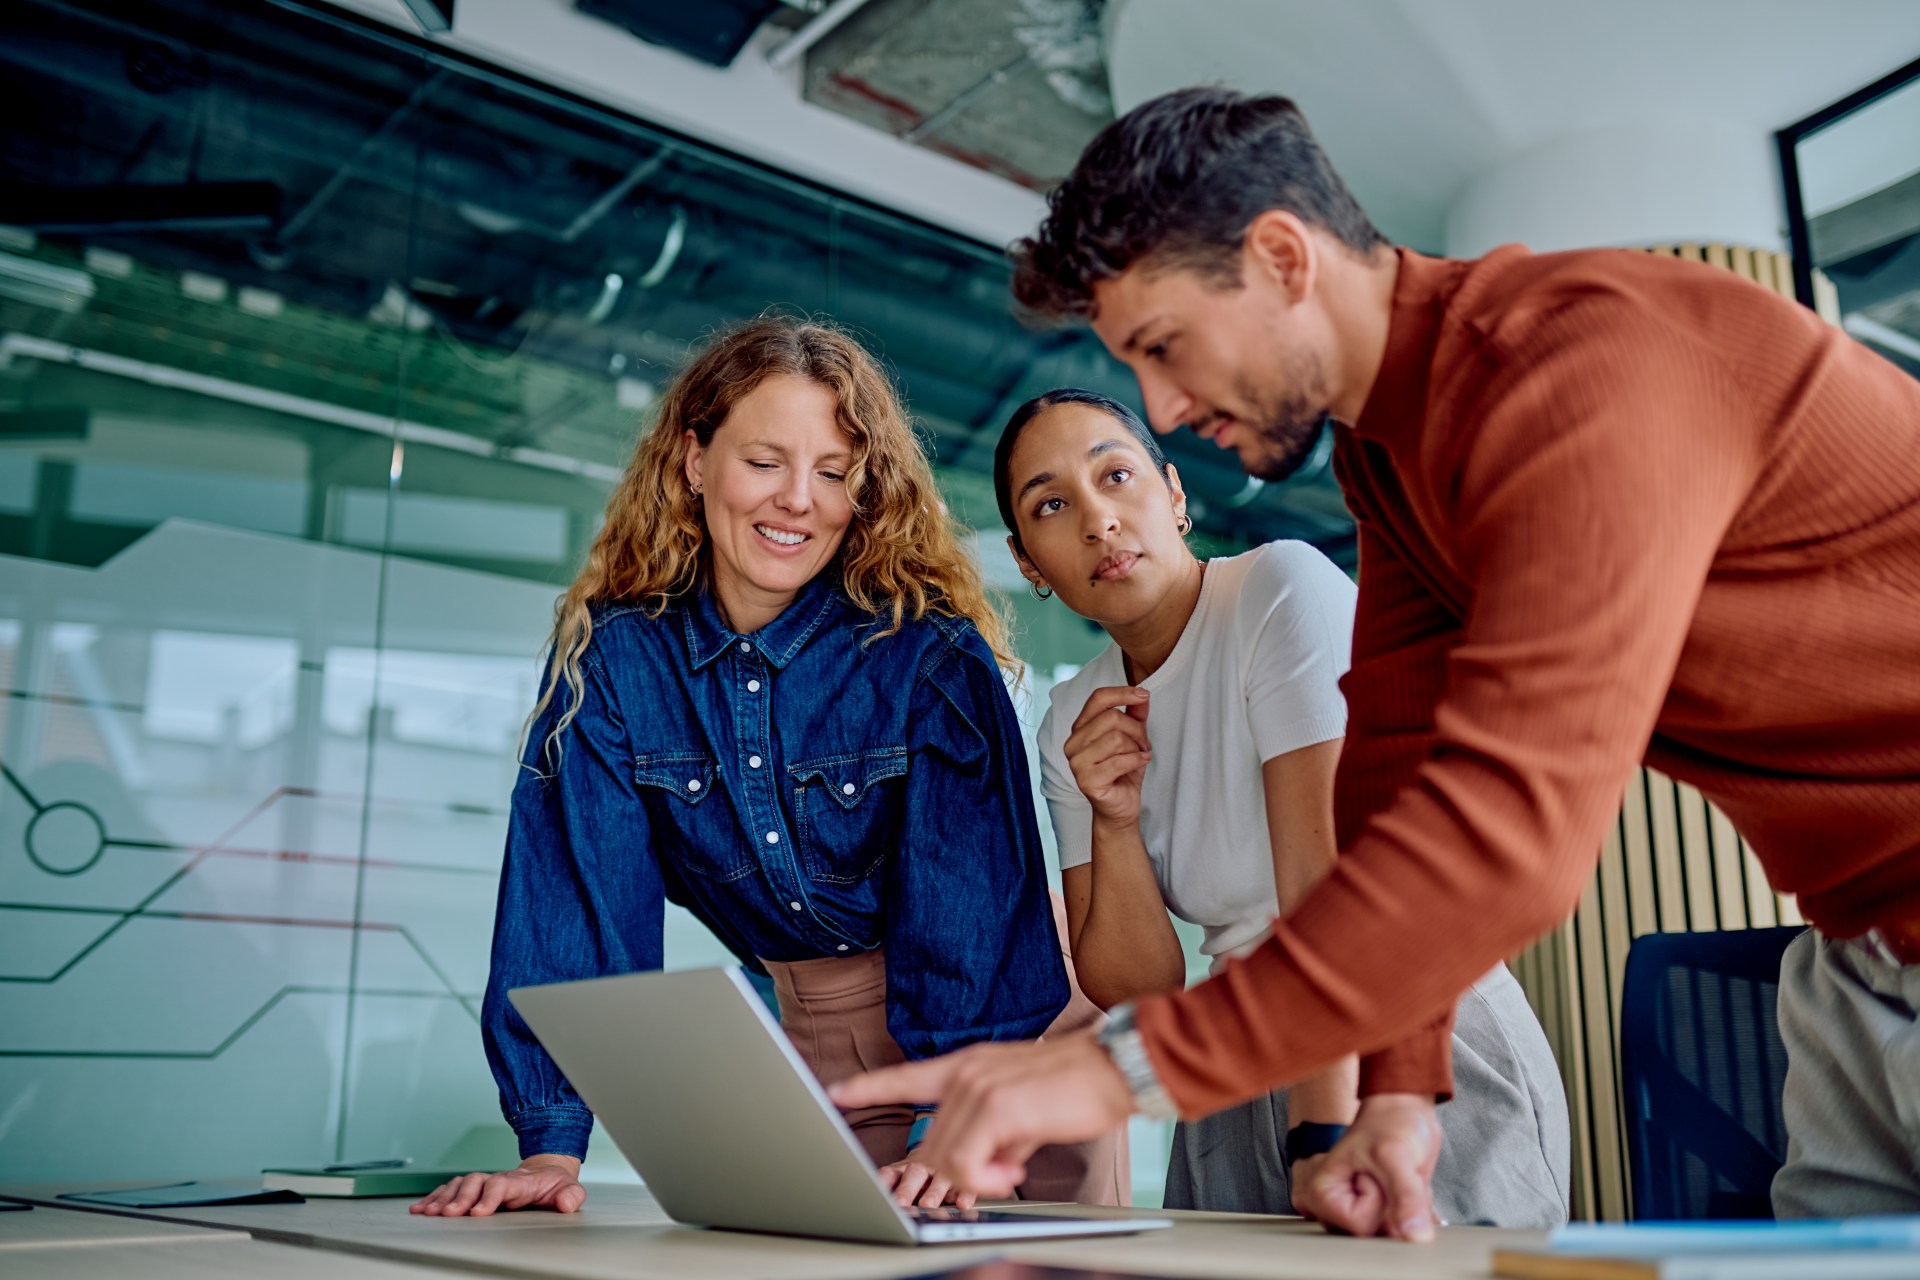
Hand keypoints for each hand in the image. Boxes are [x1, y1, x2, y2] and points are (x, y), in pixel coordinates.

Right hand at [409, 1154, 585, 1216]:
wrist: (546, 1171)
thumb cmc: (554, 1184)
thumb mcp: (569, 1189)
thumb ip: (571, 1196)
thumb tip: (566, 1203)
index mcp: (520, 1181)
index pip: (502, 1184)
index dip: (489, 1197)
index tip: (478, 1212)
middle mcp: (498, 1178)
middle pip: (475, 1183)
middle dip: (461, 1198)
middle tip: (448, 1215)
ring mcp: (485, 1182)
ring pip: (459, 1185)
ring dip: (442, 1198)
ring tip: (427, 1213)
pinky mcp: (474, 1188)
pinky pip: (451, 1189)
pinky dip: (434, 1198)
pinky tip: (420, 1209)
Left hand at [828, 1032, 1134, 1197]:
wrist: (1111, 1069)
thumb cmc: (1073, 1089)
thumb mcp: (1020, 1111)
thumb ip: (990, 1134)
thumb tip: (979, 1170)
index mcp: (967, 1067)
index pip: (905, 1077)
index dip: (868, 1086)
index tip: (835, 1092)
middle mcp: (964, 1073)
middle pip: (929, 1143)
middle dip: (949, 1176)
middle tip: (991, 1178)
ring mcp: (975, 1086)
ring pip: (945, 1157)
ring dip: (976, 1178)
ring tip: (1011, 1167)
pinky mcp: (993, 1105)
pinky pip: (967, 1163)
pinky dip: (986, 1179)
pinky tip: (1011, 1169)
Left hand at [879, 1154, 975, 1209]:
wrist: (939, 1151)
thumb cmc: (913, 1176)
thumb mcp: (897, 1179)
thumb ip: (886, 1188)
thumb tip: (868, 1201)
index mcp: (902, 1169)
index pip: (890, 1174)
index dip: (885, 1184)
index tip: (879, 1197)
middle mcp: (922, 1168)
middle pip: (914, 1174)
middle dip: (907, 1190)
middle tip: (900, 1203)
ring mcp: (942, 1173)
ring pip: (939, 1179)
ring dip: (933, 1192)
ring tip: (927, 1205)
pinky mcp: (960, 1181)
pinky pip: (964, 1186)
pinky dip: (963, 1195)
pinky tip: (962, 1204)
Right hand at [1065, 687, 1151, 825]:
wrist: (1120, 806)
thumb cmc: (1124, 771)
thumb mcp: (1133, 738)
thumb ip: (1135, 715)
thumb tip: (1142, 694)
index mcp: (1081, 728)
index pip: (1098, 698)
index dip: (1122, 692)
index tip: (1143, 695)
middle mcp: (1073, 742)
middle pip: (1112, 718)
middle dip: (1136, 730)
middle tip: (1144, 744)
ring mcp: (1077, 762)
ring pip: (1116, 738)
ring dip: (1136, 748)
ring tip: (1139, 756)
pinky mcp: (1086, 780)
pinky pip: (1119, 761)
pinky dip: (1137, 760)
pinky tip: (1140, 763)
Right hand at [1291, 1093, 1442, 1241]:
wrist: (1404, 1111)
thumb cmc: (1388, 1123)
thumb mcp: (1395, 1156)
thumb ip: (1405, 1198)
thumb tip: (1416, 1237)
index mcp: (1322, 1194)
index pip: (1360, 1226)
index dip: (1378, 1199)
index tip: (1372, 1170)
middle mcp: (1335, 1209)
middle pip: (1376, 1235)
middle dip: (1396, 1206)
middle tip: (1387, 1173)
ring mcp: (1358, 1213)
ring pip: (1393, 1234)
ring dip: (1409, 1208)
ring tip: (1399, 1178)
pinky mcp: (1378, 1214)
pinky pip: (1404, 1229)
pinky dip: (1415, 1209)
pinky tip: (1408, 1186)